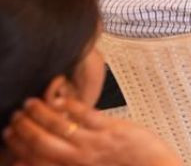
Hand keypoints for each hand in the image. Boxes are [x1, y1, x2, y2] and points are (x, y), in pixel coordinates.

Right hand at [4, 96, 180, 165]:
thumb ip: (70, 160)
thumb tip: (49, 153)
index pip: (36, 159)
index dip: (18, 146)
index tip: (8, 134)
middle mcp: (77, 160)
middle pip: (41, 142)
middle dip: (24, 127)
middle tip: (15, 116)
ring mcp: (94, 144)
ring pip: (58, 126)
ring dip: (40, 113)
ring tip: (30, 103)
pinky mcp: (112, 130)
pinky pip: (84, 115)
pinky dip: (68, 105)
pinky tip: (59, 99)